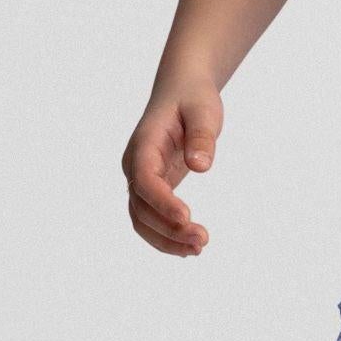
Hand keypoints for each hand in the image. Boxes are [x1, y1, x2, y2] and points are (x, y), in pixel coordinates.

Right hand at [123, 82, 223, 256]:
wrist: (182, 91)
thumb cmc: (193, 98)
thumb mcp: (204, 110)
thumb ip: (201, 136)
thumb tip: (201, 166)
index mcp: (144, 144)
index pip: (145, 179)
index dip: (162, 201)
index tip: (187, 217)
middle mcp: (136, 165)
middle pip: (141, 207)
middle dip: (169, 228)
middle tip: (203, 240)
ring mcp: (141, 179)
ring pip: (142, 219)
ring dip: (166, 239)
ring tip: (199, 249)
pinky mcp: (152, 188)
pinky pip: (151, 218)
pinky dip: (167, 235)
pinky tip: (190, 247)